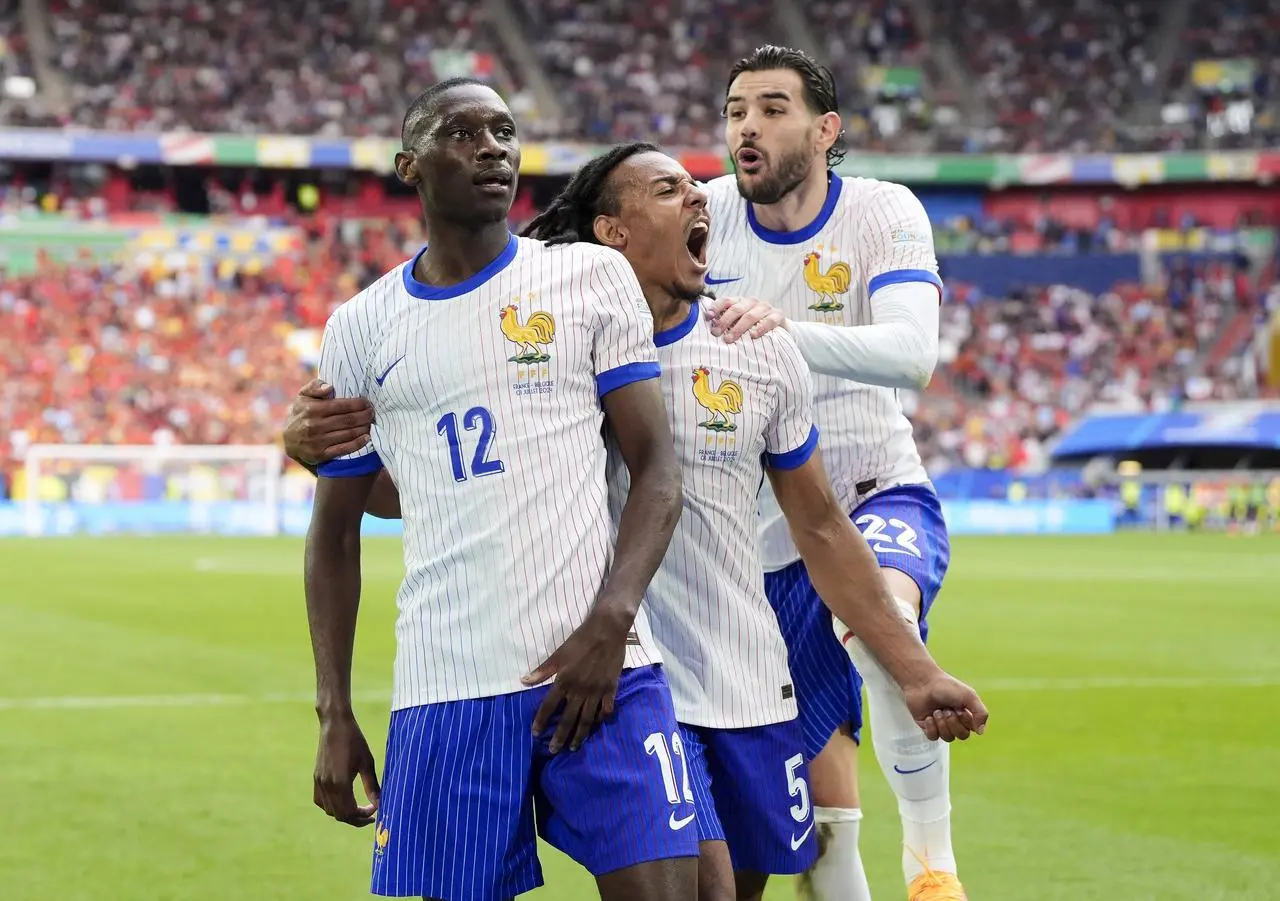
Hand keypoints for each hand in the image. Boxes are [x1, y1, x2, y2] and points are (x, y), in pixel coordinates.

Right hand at [284, 379, 373, 465]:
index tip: (367, 402)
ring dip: (364, 428)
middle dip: (364, 415)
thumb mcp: (303, 396)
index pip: (342, 405)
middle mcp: (314, 425)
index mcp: (312, 409)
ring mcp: (317, 441)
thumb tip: (329, 387)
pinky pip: (344, 449)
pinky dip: (358, 443)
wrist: (289, 440)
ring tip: (371, 423)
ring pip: (348, 434)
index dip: (358, 404)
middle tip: (372, 413)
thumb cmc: (301, 413)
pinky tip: (367, 438)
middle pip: (348, 420)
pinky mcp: (320, 455)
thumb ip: (314, 387)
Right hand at [313, 712, 380, 826]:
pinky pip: (320, 801)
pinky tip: (344, 799)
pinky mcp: (316, 778)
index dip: (363, 817)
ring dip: (344, 813)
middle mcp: (327, 786)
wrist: (335, 724)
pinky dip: (332, 805)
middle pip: (339, 815)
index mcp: (341, 783)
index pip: (350, 812)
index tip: (375, 811)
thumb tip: (380, 804)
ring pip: (329, 809)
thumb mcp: (367, 763)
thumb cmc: (354, 740)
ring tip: (358, 807)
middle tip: (369, 813)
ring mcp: (319, 783)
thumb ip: (372, 786)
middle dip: (355, 818)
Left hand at [522, 609, 629, 752]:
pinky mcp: (611, 688)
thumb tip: (523, 681)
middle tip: (554, 750)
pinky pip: (605, 709)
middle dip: (560, 736)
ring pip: (587, 719)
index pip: (549, 706)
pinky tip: (597, 724)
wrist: (607, 630)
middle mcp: (580, 691)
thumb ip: (542, 670)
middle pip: (568, 719)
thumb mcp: (559, 653)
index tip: (535, 734)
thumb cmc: (580, 640)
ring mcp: (597, 691)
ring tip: (573, 747)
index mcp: (565, 681)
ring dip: (579, 734)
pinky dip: (601, 718)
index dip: (541, 721)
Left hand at [706, 296, 787, 342]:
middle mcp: (752, 302)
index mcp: (741, 301)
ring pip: (751, 315)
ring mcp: (766, 308)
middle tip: (715, 333)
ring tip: (729, 339)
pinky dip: (761, 328)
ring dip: (739, 327)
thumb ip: (726, 322)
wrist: (779, 329)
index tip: (708, 317)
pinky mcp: (778, 315)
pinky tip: (753, 336)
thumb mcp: (738, 322)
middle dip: (724, 321)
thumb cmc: (753, 327)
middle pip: (736, 309)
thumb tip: (708, 327)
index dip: (716, 307)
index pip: (726, 301)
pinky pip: (770, 321)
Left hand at [902, 673, 988, 741]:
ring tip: (936, 711)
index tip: (960, 708)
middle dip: (953, 722)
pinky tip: (929, 717)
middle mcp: (954, 720)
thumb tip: (981, 732)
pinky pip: (933, 737)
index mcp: (966, 713)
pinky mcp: (927, 726)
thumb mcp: (969, 695)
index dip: (966, 721)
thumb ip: (981, 713)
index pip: (972, 730)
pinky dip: (931, 728)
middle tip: (946, 709)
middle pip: (961, 736)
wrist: (922, 682)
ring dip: (942, 724)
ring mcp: (940, 724)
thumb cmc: (945, 686)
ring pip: (948, 738)